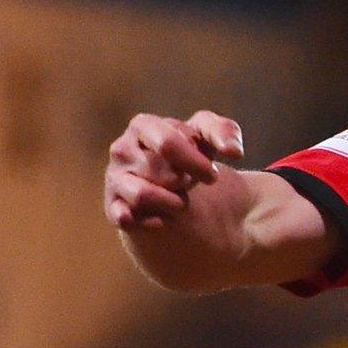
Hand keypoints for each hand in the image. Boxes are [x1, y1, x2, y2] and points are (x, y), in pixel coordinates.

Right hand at [104, 110, 245, 228]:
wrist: (173, 182)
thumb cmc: (190, 151)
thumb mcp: (209, 136)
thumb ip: (225, 133)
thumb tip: (234, 151)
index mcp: (143, 126)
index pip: (169, 144)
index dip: (196, 163)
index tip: (212, 174)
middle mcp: (121, 150)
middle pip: (162, 172)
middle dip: (185, 181)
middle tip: (191, 182)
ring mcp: (114, 178)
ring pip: (143, 195)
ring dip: (171, 202)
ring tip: (179, 199)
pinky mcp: (113, 206)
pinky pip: (124, 217)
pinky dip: (149, 221)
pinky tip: (163, 221)